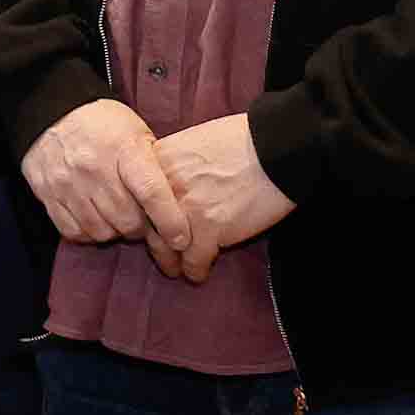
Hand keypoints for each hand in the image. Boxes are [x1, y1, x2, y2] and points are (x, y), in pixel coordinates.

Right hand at [22, 97, 198, 261]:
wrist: (50, 110)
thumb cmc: (102, 123)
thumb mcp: (137, 132)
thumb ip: (154, 166)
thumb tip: (177, 203)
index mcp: (124, 149)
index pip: (151, 193)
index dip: (170, 222)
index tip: (180, 239)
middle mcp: (94, 168)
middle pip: (128, 220)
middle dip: (142, 228)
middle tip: (143, 220)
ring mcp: (68, 184)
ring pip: (102, 231)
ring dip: (115, 231)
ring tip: (117, 217)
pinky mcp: (48, 194)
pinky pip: (74, 231)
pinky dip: (89, 233)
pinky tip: (94, 219)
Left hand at [146, 114, 292, 284]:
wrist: (278, 147)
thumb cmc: (243, 141)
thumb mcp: (192, 143)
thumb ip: (174, 166)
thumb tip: (168, 186)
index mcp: (156, 162)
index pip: (135, 198)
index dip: (144, 215)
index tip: (150, 226)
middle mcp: (163, 187)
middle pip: (147, 224)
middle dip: (154, 244)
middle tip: (162, 255)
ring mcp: (184, 209)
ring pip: (166, 247)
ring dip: (171, 262)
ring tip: (177, 269)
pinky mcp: (209, 229)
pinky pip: (194, 260)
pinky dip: (196, 270)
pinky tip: (199, 274)